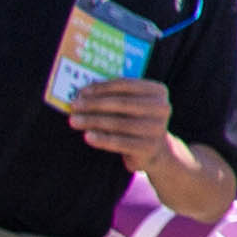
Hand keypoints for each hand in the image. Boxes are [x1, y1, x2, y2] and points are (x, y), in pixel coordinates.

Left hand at [58, 77, 181, 164]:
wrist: (154, 151)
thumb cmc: (135, 120)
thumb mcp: (130, 105)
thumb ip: (113, 96)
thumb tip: (82, 93)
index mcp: (158, 91)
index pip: (125, 85)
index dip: (101, 87)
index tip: (80, 92)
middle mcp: (162, 108)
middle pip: (121, 103)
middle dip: (94, 104)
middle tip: (74, 106)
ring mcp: (157, 129)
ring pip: (119, 123)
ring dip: (93, 121)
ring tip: (74, 121)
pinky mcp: (149, 148)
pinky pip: (121, 142)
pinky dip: (102, 139)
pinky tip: (87, 136)